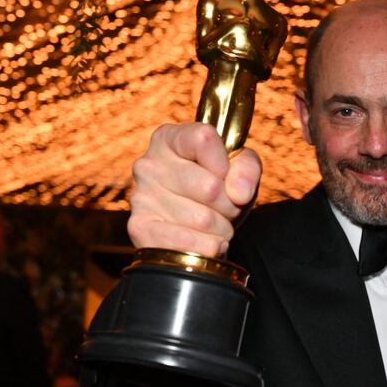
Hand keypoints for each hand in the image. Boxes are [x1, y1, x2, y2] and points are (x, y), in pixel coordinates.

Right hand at [127, 122, 261, 256]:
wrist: (199, 230)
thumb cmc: (219, 191)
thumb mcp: (239, 170)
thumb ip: (247, 168)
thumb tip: (238, 193)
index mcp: (170, 139)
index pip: (204, 139)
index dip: (225, 164)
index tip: (227, 175)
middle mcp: (149, 163)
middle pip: (209, 187)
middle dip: (230, 204)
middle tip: (226, 208)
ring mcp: (141, 196)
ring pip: (203, 219)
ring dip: (221, 229)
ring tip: (215, 225)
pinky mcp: (140, 228)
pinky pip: (186, 242)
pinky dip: (208, 247)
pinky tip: (209, 243)